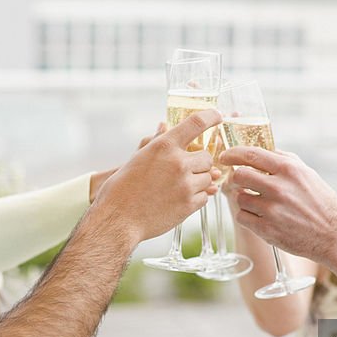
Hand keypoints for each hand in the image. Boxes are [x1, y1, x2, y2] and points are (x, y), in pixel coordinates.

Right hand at [94, 110, 219, 241]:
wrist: (118, 219)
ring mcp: (185, 184)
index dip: (211, 116)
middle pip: (207, 157)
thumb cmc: (122, 189)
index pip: (196, 123)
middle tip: (186, 171)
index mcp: (163, 146)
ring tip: (178, 188)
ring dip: (198, 182)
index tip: (218, 116)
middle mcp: (178, 162)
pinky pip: (205, 197)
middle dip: (199, 163)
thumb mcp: (137, 158)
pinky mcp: (189, 205)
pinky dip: (196, 198)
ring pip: (208, 178)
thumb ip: (155, 142)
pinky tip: (178, 200)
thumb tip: (164, 125)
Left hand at [220, 145, 336, 261]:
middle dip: (237, 178)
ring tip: (259, 204)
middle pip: (239, 175)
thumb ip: (283, 160)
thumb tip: (261, 151)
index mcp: (288, 170)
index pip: (251, 154)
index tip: (225, 156)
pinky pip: (242, 217)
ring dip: (245, 200)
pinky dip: (247, 216)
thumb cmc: (320, 202)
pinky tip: (259, 217)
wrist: (332, 233)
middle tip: (241, 183)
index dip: (233, 153)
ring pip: (239, 198)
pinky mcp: (267, 229)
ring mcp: (272, 209)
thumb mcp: (306, 173)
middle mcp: (279, 188)